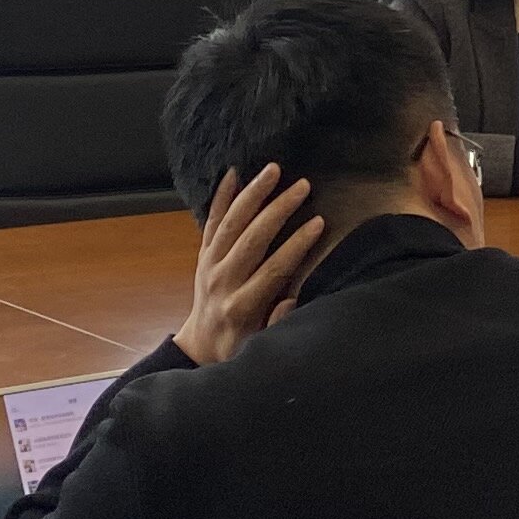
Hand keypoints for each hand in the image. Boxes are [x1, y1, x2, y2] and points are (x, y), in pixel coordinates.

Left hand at [173, 165, 330, 366]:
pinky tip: (233, 173)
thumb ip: (276, 326)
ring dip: (252, 194)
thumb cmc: (237, 347)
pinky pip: (211, 222)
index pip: (273, 269)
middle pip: (252, 239)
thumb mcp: (258, 348)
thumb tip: (292, 300)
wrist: (200, 346)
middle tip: (303, 186)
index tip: (319, 222)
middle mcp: (223, 281)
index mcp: (241, 306)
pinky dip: (220, 197)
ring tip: (273, 169)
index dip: (297, 244)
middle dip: (278, 209)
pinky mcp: (204, 256)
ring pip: (230, 223)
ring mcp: (210, 266)